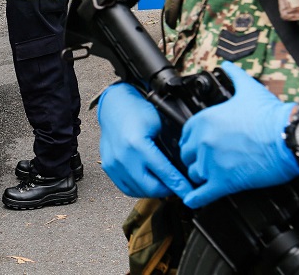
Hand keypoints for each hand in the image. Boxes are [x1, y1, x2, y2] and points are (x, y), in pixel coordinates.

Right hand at [98, 83, 194, 199]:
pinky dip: (139, 189)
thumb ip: (168, 148)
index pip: (164, 173)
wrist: (114, 105)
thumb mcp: (158, 125)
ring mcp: (113, 164)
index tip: (190, 193)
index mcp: (137, 145)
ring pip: (138, 191)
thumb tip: (182, 170)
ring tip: (164, 184)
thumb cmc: (137, 111)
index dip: (180, 186)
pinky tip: (148, 183)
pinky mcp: (108, 167)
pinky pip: (126, 187)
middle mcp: (123, 157)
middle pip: (151, 188)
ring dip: (153, 191)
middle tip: (178, 187)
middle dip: (167, 191)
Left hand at [179, 61, 298, 208]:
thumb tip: (228, 65)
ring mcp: (212, 162)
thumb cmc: (270, 115)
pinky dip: (196, 198)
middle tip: (206, 161)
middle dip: (196, 158)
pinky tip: (193, 200)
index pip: (186, 134)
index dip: (193, 141)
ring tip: (210, 177)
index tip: (199, 145)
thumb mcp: (248, 90)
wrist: (290, 136)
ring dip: (202, 175)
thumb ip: (234, 76)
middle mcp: (204, 140)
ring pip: (195, 173)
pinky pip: (202, 194)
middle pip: (188, 155)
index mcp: (205, 120)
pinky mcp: (225, 181)